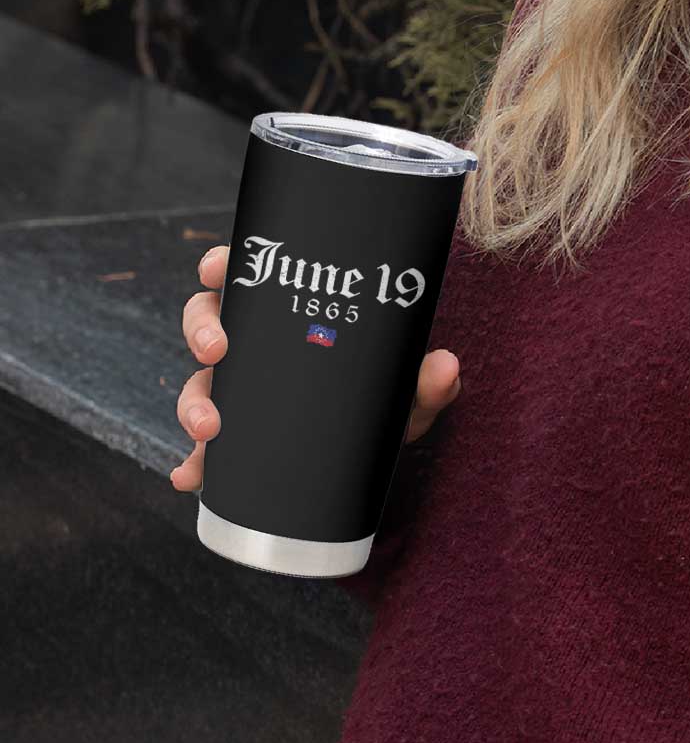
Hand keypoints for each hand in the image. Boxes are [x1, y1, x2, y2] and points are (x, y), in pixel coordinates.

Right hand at [169, 244, 461, 490]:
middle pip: (207, 322)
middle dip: (202, 332)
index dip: (222, 266)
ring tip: (208, 428)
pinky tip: (190, 477)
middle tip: (217, 351)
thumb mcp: (407, 388)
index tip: (217, 268)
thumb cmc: (387, 398)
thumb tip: (447, 366)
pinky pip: (205, 448)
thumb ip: (427, 380)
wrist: (380, 444)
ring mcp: (244, 390)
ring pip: (199, 382)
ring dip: (192, 402)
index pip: (247, 277)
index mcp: (288, 315)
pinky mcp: (240, 438)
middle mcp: (258, 346)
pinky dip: (193, 462)